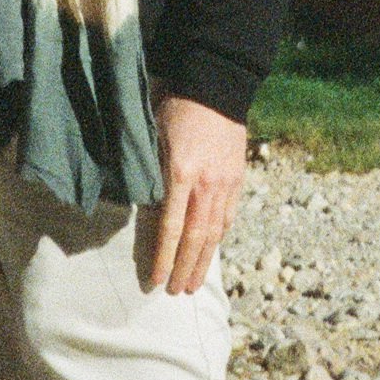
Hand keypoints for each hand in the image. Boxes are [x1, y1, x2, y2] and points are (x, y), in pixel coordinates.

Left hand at [147, 96, 246, 294]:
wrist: (217, 86)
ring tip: (193, 284)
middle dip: (184, 269)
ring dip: (204, 262)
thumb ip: (149, 172)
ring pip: (215, 233)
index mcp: (181, 174)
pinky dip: (219, 238)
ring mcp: (225, 183)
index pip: (171, 228)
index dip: (163, 258)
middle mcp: (206, 185)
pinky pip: (228, 216)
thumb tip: (142, 206)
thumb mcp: (152, 136)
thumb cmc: (176, 107)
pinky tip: (211, 251)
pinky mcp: (237, 179)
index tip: (155, 281)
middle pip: (196, 239)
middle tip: (175, 293)